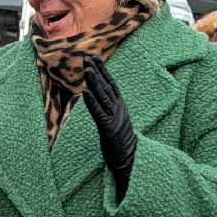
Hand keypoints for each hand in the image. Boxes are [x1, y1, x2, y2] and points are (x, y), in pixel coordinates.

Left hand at [82, 58, 137, 201]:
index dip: (103, 70)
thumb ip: (109, 108)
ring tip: (87, 70)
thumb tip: (100, 97)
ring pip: (103, 98)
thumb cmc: (121, 141)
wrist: (131, 159)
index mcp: (120, 106)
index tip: (94, 57)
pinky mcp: (109, 130)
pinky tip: (85, 94)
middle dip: (96, 72)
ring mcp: (115, 119)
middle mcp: (119, 109)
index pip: (111, 84)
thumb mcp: (115, 120)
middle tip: (86, 58)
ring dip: (94, 83)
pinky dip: (92, 103)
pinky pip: (99, 114)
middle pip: (106, 87)